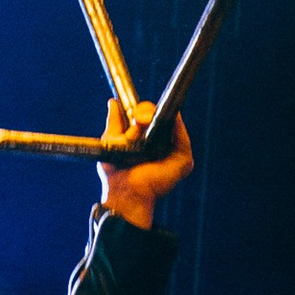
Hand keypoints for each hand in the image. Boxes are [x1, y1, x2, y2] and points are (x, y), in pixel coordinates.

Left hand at [97, 99, 191, 229]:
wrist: (124, 192)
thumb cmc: (116, 174)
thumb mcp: (111, 142)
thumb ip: (114, 122)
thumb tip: (113, 103)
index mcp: (147, 140)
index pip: (149, 116)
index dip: (142, 110)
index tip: (132, 112)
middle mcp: (163, 144)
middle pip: (160, 116)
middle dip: (146, 111)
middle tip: (136, 118)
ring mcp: (174, 151)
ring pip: (171, 123)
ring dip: (156, 117)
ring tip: (141, 121)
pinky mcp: (184, 160)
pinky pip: (183, 137)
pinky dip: (175, 125)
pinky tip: (163, 120)